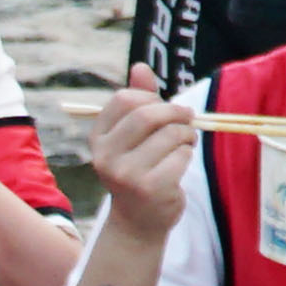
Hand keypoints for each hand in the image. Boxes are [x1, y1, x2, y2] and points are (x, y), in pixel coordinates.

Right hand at [87, 70, 200, 229]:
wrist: (139, 220)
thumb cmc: (138, 170)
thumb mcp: (132, 135)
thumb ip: (138, 101)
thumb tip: (141, 66)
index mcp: (98, 138)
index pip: (125, 99)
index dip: (151, 97)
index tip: (163, 108)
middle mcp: (106, 156)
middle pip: (148, 115)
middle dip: (176, 113)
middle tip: (187, 119)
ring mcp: (126, 174)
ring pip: (170, 134)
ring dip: (186, 135)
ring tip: (183, 145)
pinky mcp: (150, 188)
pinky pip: (181, 156)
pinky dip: (187, 155)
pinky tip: (180, 164)